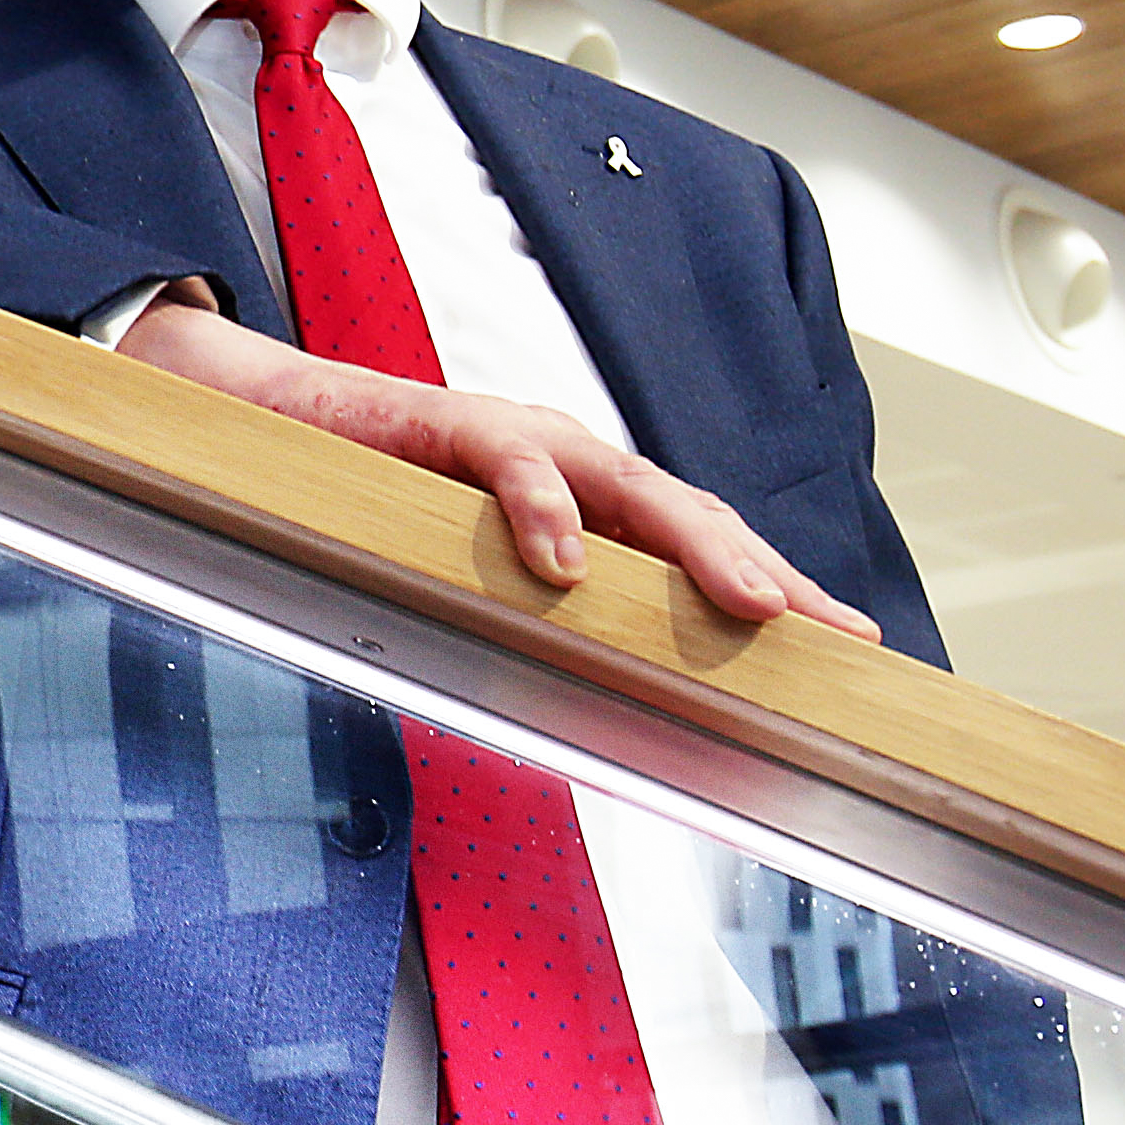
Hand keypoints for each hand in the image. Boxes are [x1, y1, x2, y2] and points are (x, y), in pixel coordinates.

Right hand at [118, 295, 879, 639]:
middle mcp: (568, 460)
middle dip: (769, 573)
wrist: (268, 413)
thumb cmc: (375, 498)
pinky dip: (542, 510)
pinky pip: (504, 463)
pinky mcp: (441, 422)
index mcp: (582, 499)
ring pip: (628, 483)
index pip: (699, 543)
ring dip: (699, 545)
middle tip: (829, 637)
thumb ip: (530, 614)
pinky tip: (568, 564)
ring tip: (751, 604)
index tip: (857, 652)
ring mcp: (513, 435)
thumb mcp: (467, 567)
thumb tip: (596, 710)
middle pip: (690, 512)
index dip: (778, 590)